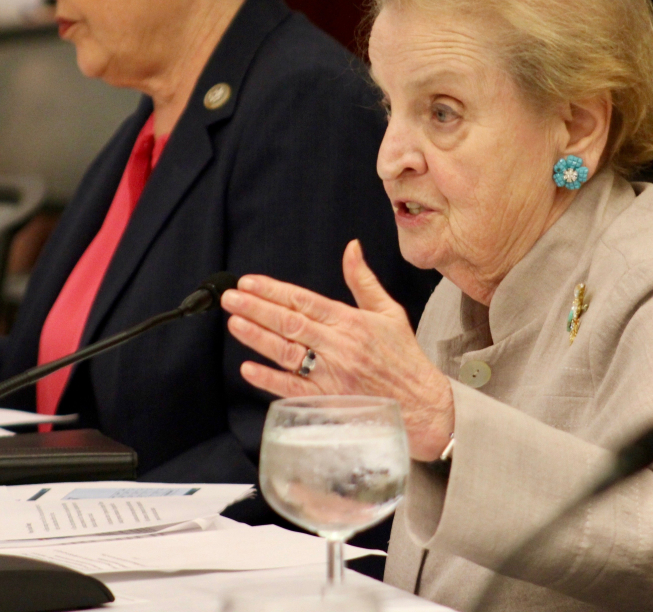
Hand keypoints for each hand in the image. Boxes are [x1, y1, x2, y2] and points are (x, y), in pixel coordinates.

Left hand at [223, 239, 454, 460]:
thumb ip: (363, 280)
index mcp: (352, 322)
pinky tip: (249, 368)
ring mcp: (332, 374)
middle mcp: (340, 346)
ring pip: (287, 352)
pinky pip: (293, 389)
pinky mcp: (328, 400)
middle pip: (290, 323)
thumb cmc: (404, 358)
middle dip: (256, 308)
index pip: (305, 301)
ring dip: (257, 337)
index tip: (250, 282)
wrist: (422, 405)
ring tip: (234, 323)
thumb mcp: (389, 312)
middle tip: (230, 298)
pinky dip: (269, 379)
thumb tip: (351, 248)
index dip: (274, 291)